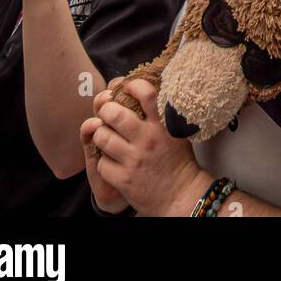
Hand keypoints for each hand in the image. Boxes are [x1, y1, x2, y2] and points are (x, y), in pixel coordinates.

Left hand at [88, 79, 203, 216]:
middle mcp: (147, 140)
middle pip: (114, 113)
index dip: (132, 85)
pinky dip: (103, 160)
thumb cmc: (178, 161)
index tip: (126, 86)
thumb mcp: (176, 132)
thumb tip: (143, 91)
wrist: (180, 195)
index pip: (146, 93)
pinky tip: (111, 160)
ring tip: (106, 136)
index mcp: (162, 125)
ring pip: (101, 136)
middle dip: (106, 110)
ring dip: (100, 134)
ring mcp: (134, 160)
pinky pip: (101, 162)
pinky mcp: (123, 179)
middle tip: (107, 113)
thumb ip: (161, 114)